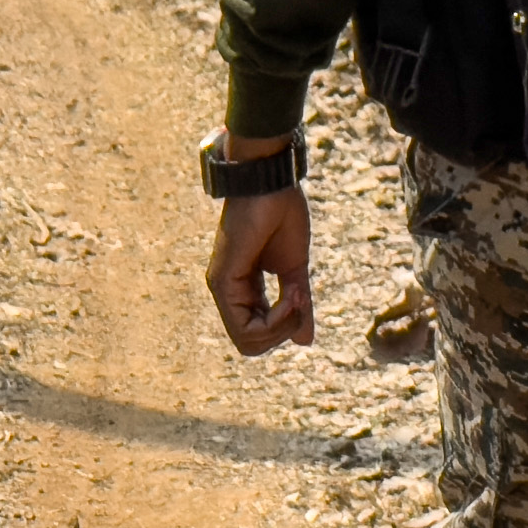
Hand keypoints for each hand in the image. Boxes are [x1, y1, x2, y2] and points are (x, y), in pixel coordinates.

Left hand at [211, 183, 314, 353]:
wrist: (270, 182)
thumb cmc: (280, 215)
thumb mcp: (295, 269)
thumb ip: (298, 306)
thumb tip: (305, 342)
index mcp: (242, 290)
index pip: (257, 335)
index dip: (285, 328)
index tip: (302, 298)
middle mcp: (227, 292)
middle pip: (251, 345)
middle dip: (284, 331)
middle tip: (300, 299)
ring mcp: (222, 288)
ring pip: (247, 340)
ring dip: (282, 325)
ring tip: (297, 295)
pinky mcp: (223, 281)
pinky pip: (246, 326)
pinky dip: (276, 318)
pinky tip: (291, 294)